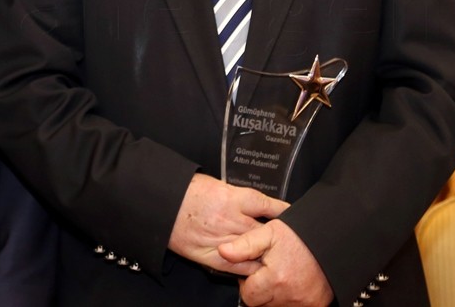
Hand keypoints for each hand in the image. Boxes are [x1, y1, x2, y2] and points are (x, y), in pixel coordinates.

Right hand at [167, 174, 286, 271]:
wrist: (161, 203)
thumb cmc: (185, 190)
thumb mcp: (215, 184)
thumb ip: (236, 196)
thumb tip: (253, 203)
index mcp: (235, 198)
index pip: (270, 207)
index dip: (284, 212)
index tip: (293, 215)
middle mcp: (233, 220)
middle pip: (267, 233)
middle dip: (279, 239)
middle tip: (290, 242)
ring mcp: (224, 241)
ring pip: (256, 253)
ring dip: (267, 255)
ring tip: (278, 258)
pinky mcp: (213, 257)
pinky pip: (239, 268)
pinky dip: (251, 269)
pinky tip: (258, 268)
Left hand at [219, 219, 333, 306]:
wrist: (333, 240)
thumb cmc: (302, 236)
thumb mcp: (270, 232)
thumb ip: (244, 244)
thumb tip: (223, 252)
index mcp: (275, 279)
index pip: (248, 295)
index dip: (248, 282)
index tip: (256, 271)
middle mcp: (290, 295)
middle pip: (261, 304)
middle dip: (261, 290)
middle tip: (269, 272)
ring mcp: (304, 303)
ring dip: (275, 296)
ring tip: (282, 276)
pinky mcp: (315, 305)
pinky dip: (291, 299)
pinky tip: (293, 284)